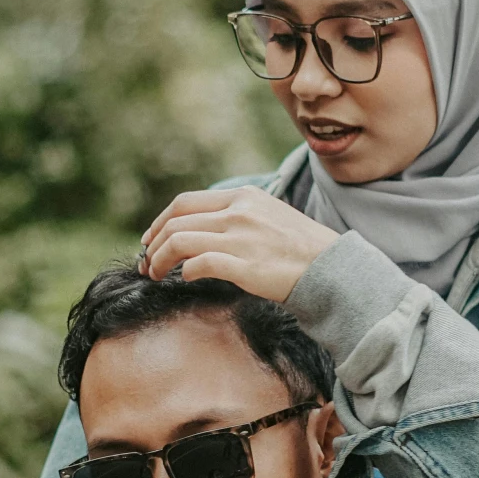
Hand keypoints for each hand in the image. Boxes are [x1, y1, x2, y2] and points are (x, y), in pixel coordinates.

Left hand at [138, 187, 336, 302]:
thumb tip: (201, 231)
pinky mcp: (245, 266)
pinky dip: (184, 272)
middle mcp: (239, 212)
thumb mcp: (269, 216)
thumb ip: (237, 216)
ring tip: (154, 274)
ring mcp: (241, 238)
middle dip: (153, 243)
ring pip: (179, 241)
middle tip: (146, 263)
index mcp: (243, 197)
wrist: (332, 268)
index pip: (185, 202)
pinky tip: (184, 280)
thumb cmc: (300, 249)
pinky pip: (198, 265)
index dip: (160, 221)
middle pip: (176, 221)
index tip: (151, 239)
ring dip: (159, 259)